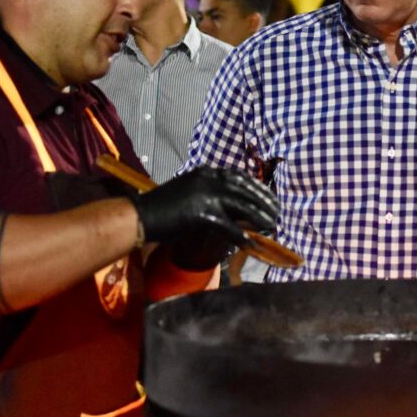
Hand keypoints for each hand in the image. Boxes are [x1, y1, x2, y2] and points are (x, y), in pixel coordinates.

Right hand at [134, 167, 278, 269]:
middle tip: (276, 212)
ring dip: (260, 216)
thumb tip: (234, 208)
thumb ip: (210, 195)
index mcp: (205, 172)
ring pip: (243, 206)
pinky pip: (229, 226)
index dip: (257, 187)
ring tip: (271, 225)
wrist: (140, 216)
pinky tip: (251, 244)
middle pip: (245, 189)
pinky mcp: (202, 213)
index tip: (268, 197)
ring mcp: (206, 195)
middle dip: (264, 201)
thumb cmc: (162, 207)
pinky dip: (242, 236)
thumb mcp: (189, 192)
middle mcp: (208, 179)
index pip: (239, 176)